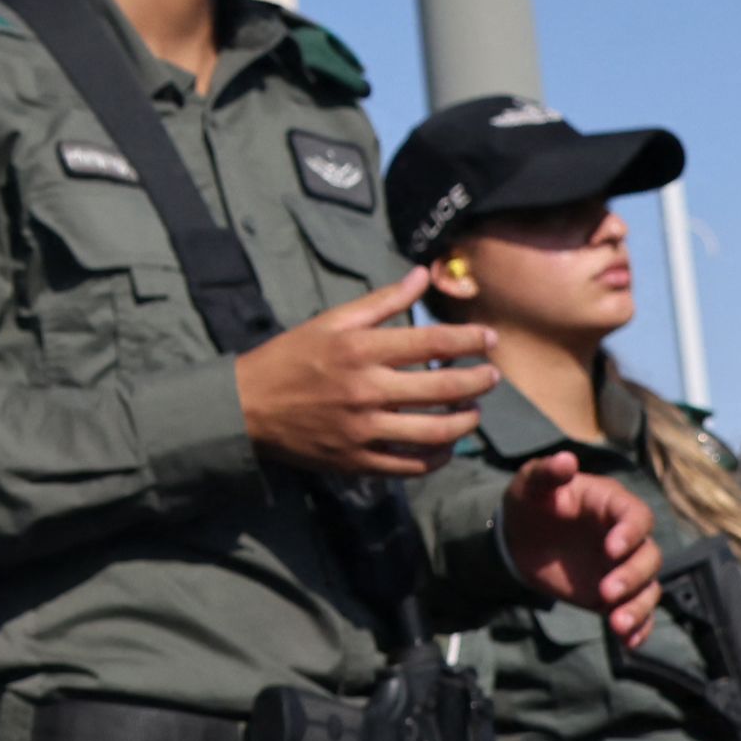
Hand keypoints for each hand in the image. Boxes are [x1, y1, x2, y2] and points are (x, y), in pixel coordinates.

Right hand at [234, 285, 495, 481]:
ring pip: (434, 431)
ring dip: (465, 421)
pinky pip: (410, 465)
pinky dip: (436, 458)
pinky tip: (446, 446)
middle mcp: (366, 389)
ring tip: (474, 411)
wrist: (248, 407)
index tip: (489, 339)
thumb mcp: (332, 321)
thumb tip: (422, 275)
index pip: (431, 341)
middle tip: (492, 377)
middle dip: (478, 381)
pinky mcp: (357, 461)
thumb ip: (382, 301)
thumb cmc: (291, 357)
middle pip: (442, 387)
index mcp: (360, 349)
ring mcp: (363, 430)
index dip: (468, 339)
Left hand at [504, 461, 661, 641]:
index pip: (637, 517)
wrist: (519, 538)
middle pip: (649, 557)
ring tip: (616, 625)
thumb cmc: (530, 503)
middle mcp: (625, 538)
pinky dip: (639, 628)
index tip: (611, 549)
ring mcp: (622, 568)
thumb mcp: (531, 485)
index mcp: (612, 505)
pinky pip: (637, 613)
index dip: (630, 533)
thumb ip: (547, 473)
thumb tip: (566, 460)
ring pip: (649, 588)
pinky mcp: (614, 596)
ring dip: (639, 608)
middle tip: (606, 592)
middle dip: (632, 576)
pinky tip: (628, 643)